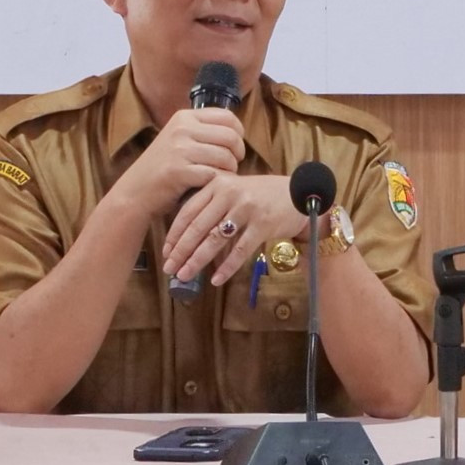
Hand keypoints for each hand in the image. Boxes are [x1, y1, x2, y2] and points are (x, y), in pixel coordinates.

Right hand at [108, 107, 246, 231]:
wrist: (135, 192)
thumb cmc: (163, 168)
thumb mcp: (178, 139)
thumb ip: (202, 131)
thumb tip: (236, 131)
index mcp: (184, 117)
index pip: (228, 117)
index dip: (239, 134)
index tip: (235, 148)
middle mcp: (181, 128)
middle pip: (230, 137)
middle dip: (237, 154)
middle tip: (232, 166)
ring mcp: (179, 149)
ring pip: (225, 157)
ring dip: (229, 171)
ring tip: (220, 177)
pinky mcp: (179, 171)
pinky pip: (214, 174)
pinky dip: (217, 183)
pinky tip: (210, 186)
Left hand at [159, 173, 313, 291]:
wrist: (298, 192)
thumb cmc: (261, 195)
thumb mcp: (234, 190)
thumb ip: (212, 205)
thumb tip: (186, 237)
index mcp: (217, 184)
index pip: (188, 212)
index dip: (175, 234)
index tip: (166, 252)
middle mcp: (229, 193)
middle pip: (198, 227)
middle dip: (181, 251)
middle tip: (169, 269)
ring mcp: (246, 208)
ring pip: (215, 239)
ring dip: (197, 261)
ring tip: (185, 275)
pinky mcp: (263, 224)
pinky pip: (240, 250)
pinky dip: (226, 267)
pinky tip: (216, 280)